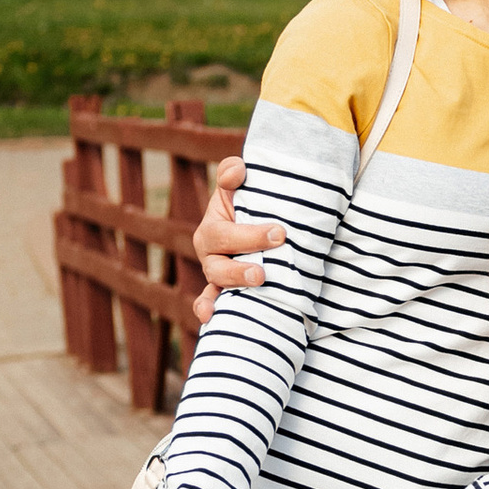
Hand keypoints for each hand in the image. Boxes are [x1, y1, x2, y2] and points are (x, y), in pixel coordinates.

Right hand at [187, 155, 285, 327]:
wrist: (263, 220)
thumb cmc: (250, 202)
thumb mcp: (238, 185)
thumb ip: (233, 172)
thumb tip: (236, 171)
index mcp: (212, 229)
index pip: (225, 234)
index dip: (250, 236)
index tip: (280, 234)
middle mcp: (211, 254)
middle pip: (221, 264)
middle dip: (243, 267)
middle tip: (266, 269)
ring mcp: (218, 275)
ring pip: (218, 284)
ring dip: (235, 285)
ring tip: (258, 282)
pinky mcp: (226, 291)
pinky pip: (212, 302)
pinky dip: (208, 309)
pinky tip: (210, 317)